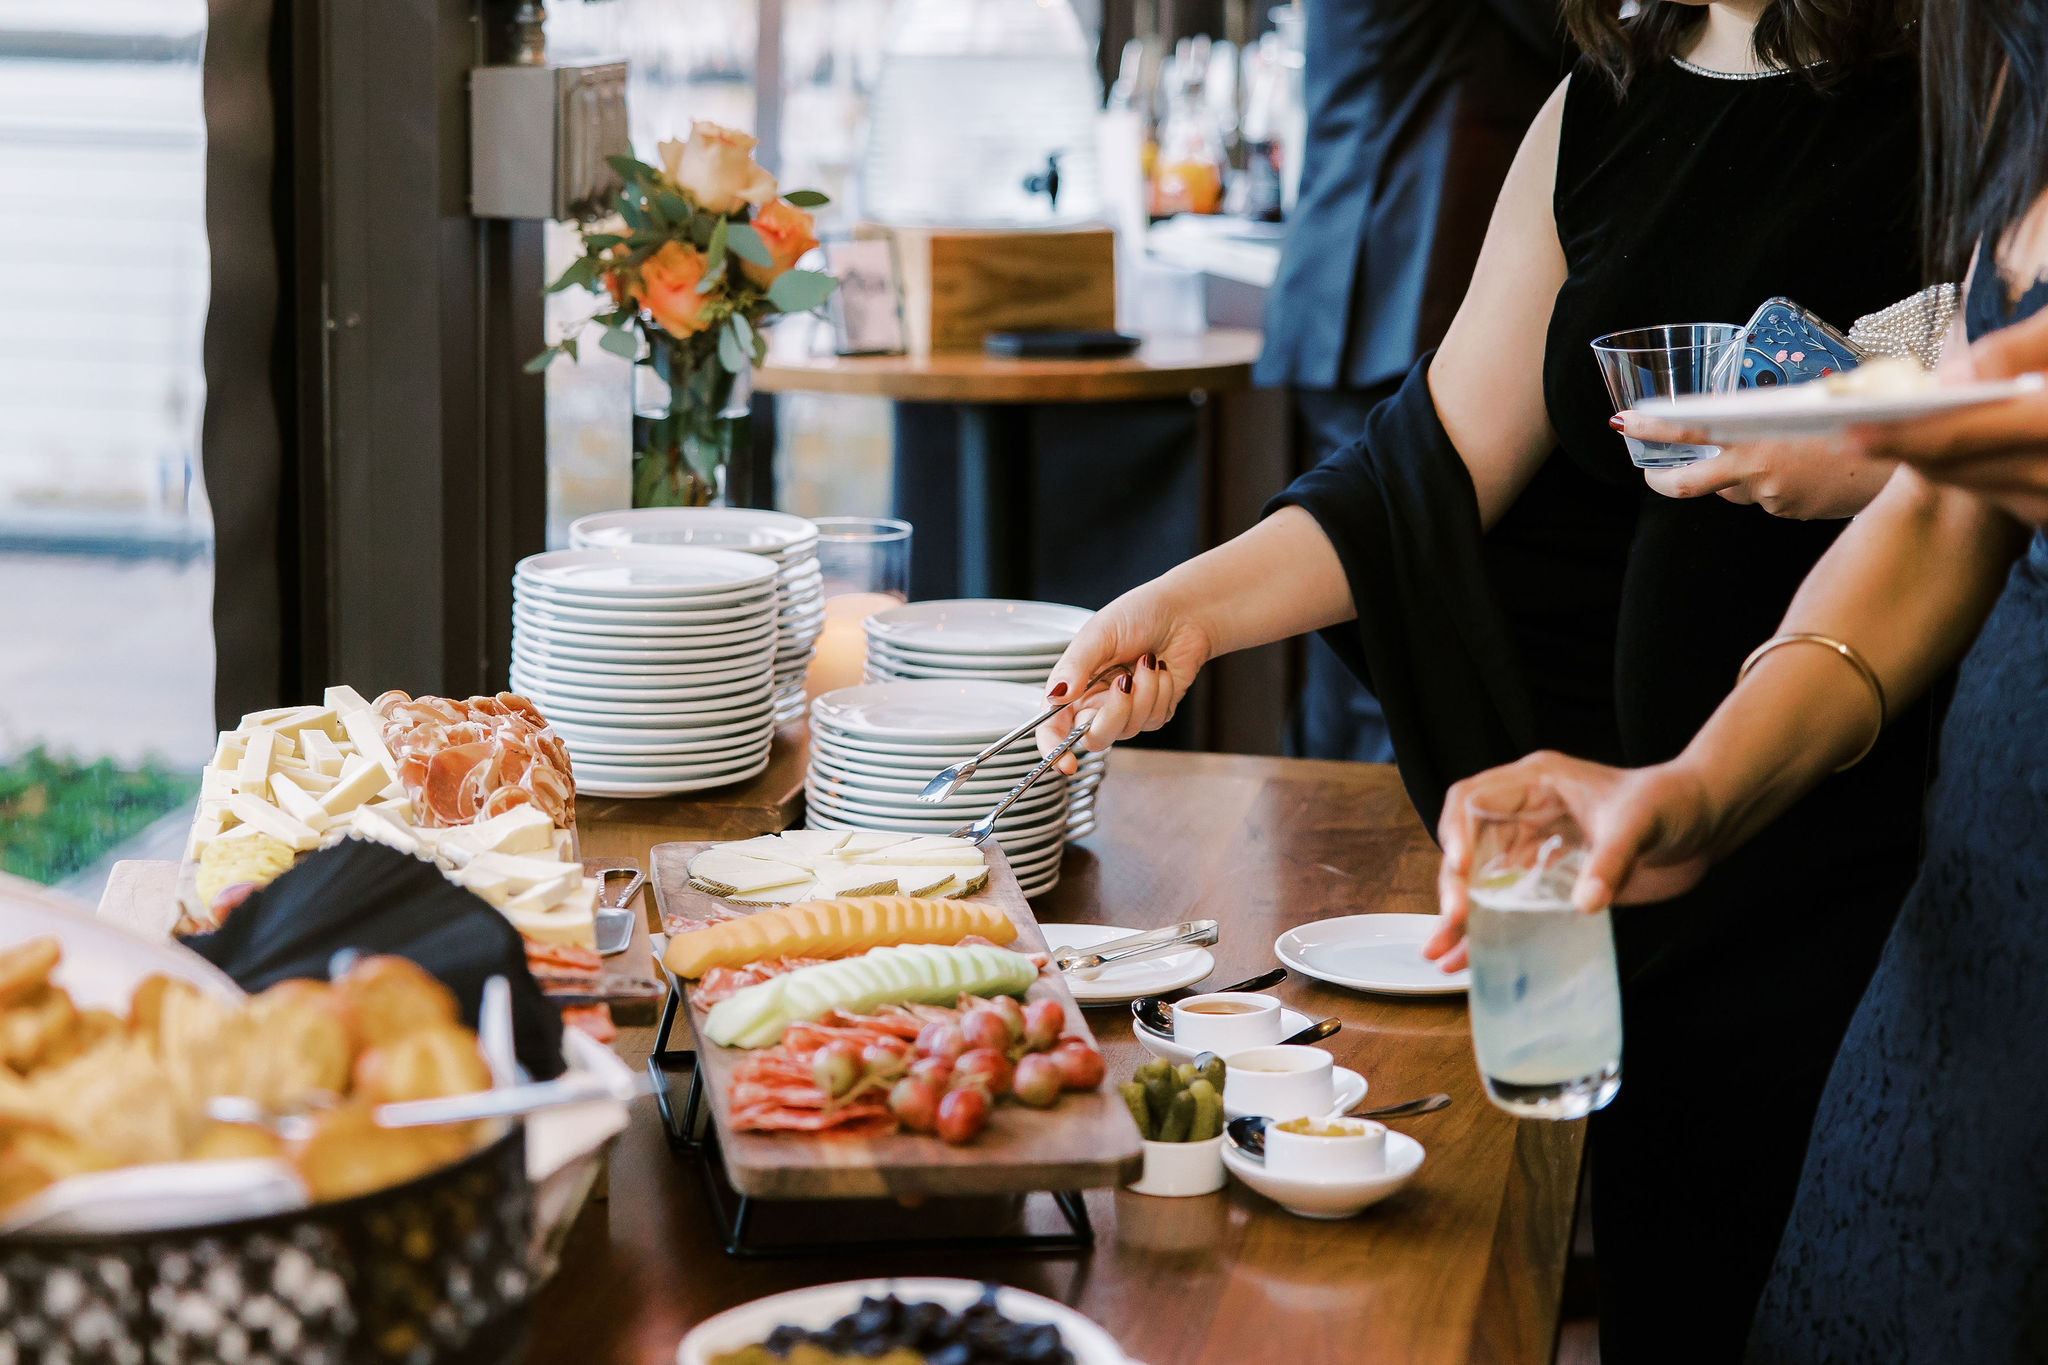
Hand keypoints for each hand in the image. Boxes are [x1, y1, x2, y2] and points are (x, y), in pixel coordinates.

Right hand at [1035, 584, 1214, 772]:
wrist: (1183, 613)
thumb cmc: (1136, 615)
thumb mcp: (1099, 635)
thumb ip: (1074, 667)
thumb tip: (1054, 696)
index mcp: (1072, 685)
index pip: (1052, 726)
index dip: (1053, 748)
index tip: (1065, 764)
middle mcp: (1095, 702)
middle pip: (1093, 736)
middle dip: (1113, 713)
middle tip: (1124, 681)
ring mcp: (1125, 711)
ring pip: (1128, 729)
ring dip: (1143, 694)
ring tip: (1148, 661)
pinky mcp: (1153, 713)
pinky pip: (1153, 720)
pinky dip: (1160, 692)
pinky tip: (1161, 669)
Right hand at [1422, 750, 1719, 972]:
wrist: (1705, 822)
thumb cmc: (1672, 802)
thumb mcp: (1639, 823)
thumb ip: (1610, 860)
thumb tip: (1583, 903)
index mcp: (1535, 783)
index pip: (1472, 801)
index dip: (1457, 833)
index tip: (1461, 870)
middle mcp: (1525, 814)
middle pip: (1467, 846)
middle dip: (1454, 885)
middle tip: (1453, 921)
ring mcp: (1536, 848)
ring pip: (1480, 881)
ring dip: (1460, 915)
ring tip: (1441, 951)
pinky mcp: (1551, 880)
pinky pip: (1509, 905)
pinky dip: (1489, 931)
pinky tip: (1472, 958)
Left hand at [1620, 413, 1893, 518]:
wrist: (1903, 457)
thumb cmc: (1862, 414)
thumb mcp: (1812, 398)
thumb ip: (1774, 409)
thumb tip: (1749, 411)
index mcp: (1756, 427)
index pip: (1689, 427)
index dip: (1653, 428)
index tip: (1625, 423)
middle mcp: (1755, 464)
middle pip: (1690, 481)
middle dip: (1665, 479)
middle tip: (1653, 474)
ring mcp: (1769, 494)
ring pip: (1736, 487)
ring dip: (1744, 474)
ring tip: (1782, 455)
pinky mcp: (1786, 510)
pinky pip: (1768, 498)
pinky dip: (1777, 484)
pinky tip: (1809, 469)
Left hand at [1843, 307, 2047, 526]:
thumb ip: (2020, 348)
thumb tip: (1949, 379)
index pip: (1964, 436)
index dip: (1902, 435)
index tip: (1850, 428)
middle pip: (1963, 468)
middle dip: (1908, 450)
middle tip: (1852, 432)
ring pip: (1981, 488)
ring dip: (1934, 465)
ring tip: (1886, 439)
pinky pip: (2011, 500)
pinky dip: (1974, 475)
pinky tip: (1943, 452)